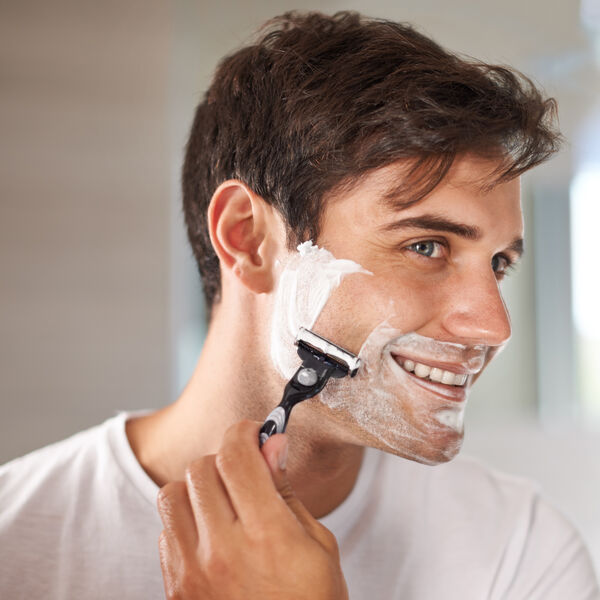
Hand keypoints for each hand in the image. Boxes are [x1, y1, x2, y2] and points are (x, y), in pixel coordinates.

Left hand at [157, 420, 348, 599]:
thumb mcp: (318, 545)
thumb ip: (287, 491)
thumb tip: (272, 445)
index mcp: (267, 536)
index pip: (236, 457)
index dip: (244, 433)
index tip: (254, 433)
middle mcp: (222, 551)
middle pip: (201, 468)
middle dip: (225, 458)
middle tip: (246, 471)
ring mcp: (191, 573)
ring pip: (171, 494)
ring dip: (198, 487)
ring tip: (224, 502)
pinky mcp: (175, 589)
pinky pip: (166, 531)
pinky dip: (185, 520)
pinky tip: (211, 534)